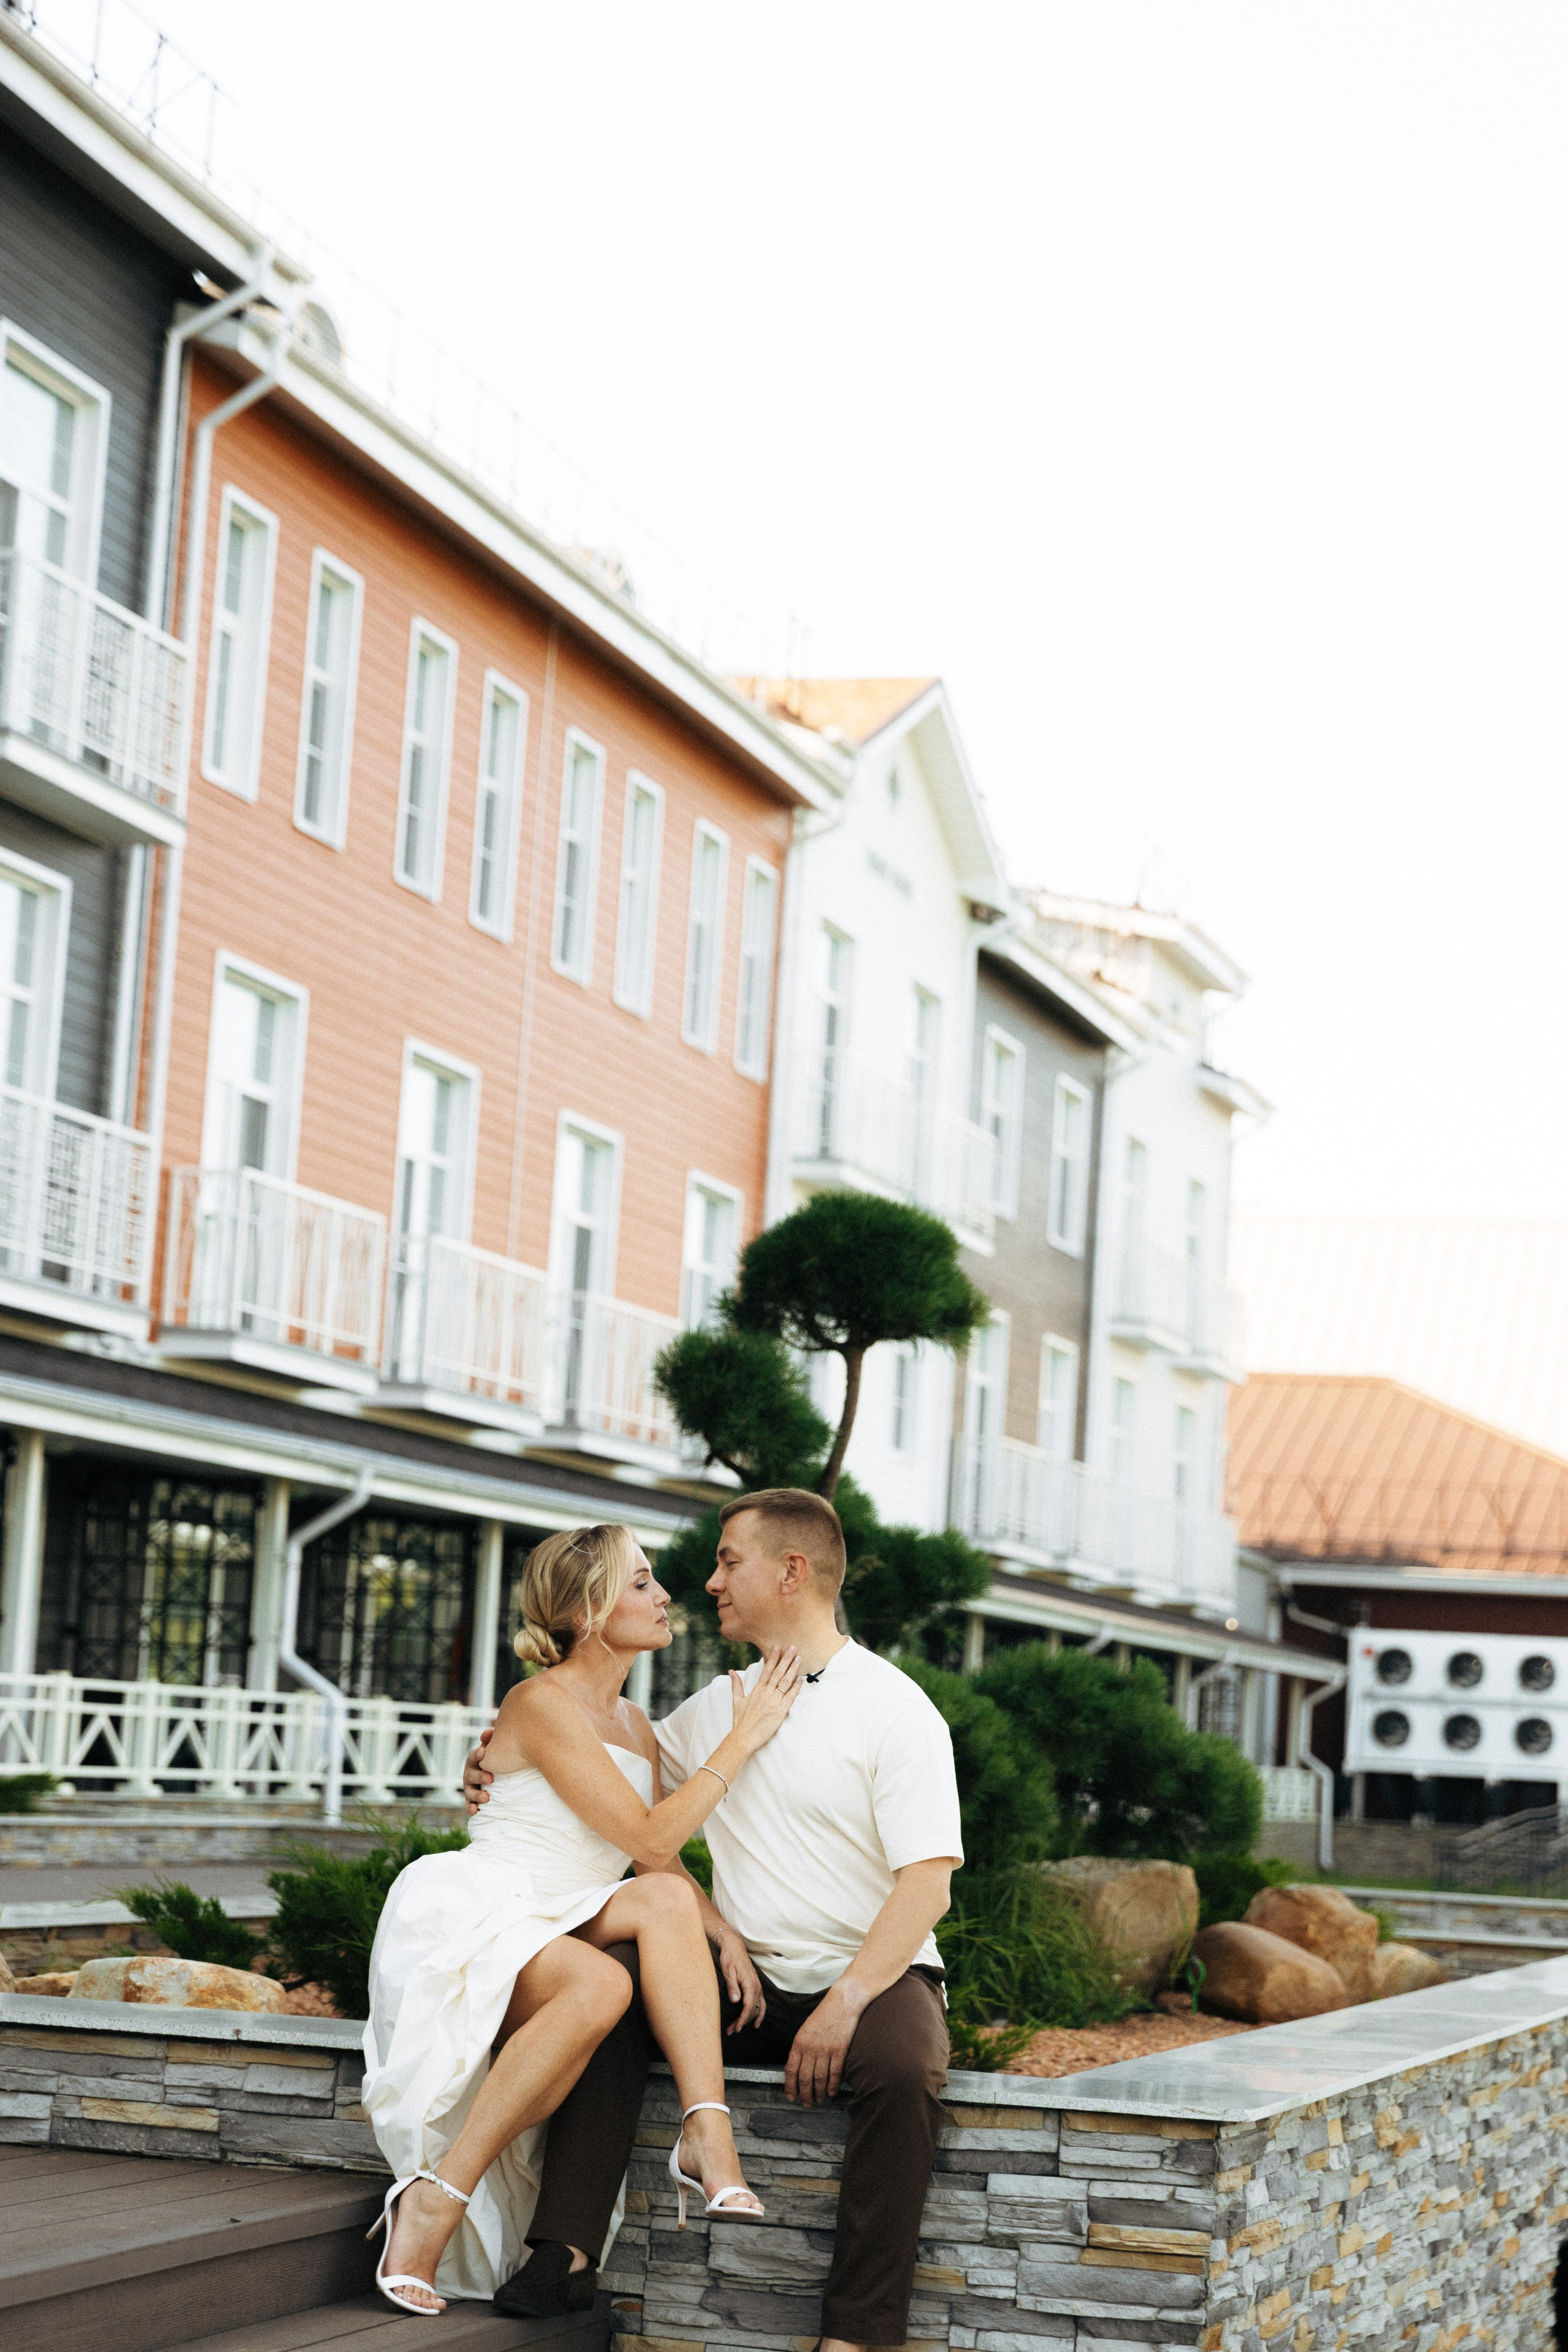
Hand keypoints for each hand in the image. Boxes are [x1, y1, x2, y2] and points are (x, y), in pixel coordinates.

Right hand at [463, 1723, 494, 1814]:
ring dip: (477, 1795)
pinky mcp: (471, 1801)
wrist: (493, 1777)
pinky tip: (475, 1811)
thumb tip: (488, 1732)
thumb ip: (490, 1741)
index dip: (478, 1754)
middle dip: (480, 1776)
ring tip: (486, 1797)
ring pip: (470, 1792)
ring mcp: (469, 1788)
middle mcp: (469, 1774)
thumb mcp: (492, 1750)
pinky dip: (470, 1808)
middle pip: (471, 1775)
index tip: (483, 1752)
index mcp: (474, 1761)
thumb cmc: (494, 1760)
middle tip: (490, 1778)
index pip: (473, 1756)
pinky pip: (468, 1806)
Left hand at [716, 1928, 766, 2032]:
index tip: (735, 2028)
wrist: (734, 1946)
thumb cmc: (729, 1958)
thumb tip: (735, 2001)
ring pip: (758, 2008)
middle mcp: (756, 1986)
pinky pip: (761, 2003)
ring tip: (738, 2029)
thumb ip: (732, 1986)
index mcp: (750, 1983)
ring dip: (749, 2020)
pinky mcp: (755, 1986)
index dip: (742, 2020)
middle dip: (742, 2023)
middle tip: (730, 2031)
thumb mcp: (728, 1971)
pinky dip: (759, 2014)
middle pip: (752, 2010)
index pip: (748, 2007)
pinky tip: (755, 2022)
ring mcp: (757, 1986)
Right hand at [727, 1647, 802, 1753]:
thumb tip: (731, 1671)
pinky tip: (800, 1678)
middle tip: (793, 1647)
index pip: (766, 1670)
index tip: (778, 1647)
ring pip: (785, 1681)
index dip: (773, 1658)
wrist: (744, 1737)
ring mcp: (773, 1701)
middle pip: (778, 1672)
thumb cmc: (740, 1721)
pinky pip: (790, 1696)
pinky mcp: (780, 1711)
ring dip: (793, 1669)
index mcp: (756, 1690)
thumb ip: (736, 1684)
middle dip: (786, 1659)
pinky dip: (795, 1687)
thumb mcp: (737, 1700)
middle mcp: (766, 1693)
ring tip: (799, 1658)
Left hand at [784, 1980, 865, 2105]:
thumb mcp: (806, 2030)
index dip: (790, 2086)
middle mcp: (810, 2047)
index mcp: (799, 2042)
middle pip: (805, 2078)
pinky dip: (832, 2085)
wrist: (842, 2002)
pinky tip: (831, 2092)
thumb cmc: (824, 2015)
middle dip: (805, 2095)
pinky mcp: (840, 2050)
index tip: (791, 2097)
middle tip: (806, 2104)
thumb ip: (801, 2048)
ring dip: (819, 2093)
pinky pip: (835, 2073)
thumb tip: (797, 2069)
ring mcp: (825, 2049)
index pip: (791, 2070)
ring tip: (819, 2100)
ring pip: (819, 2078)